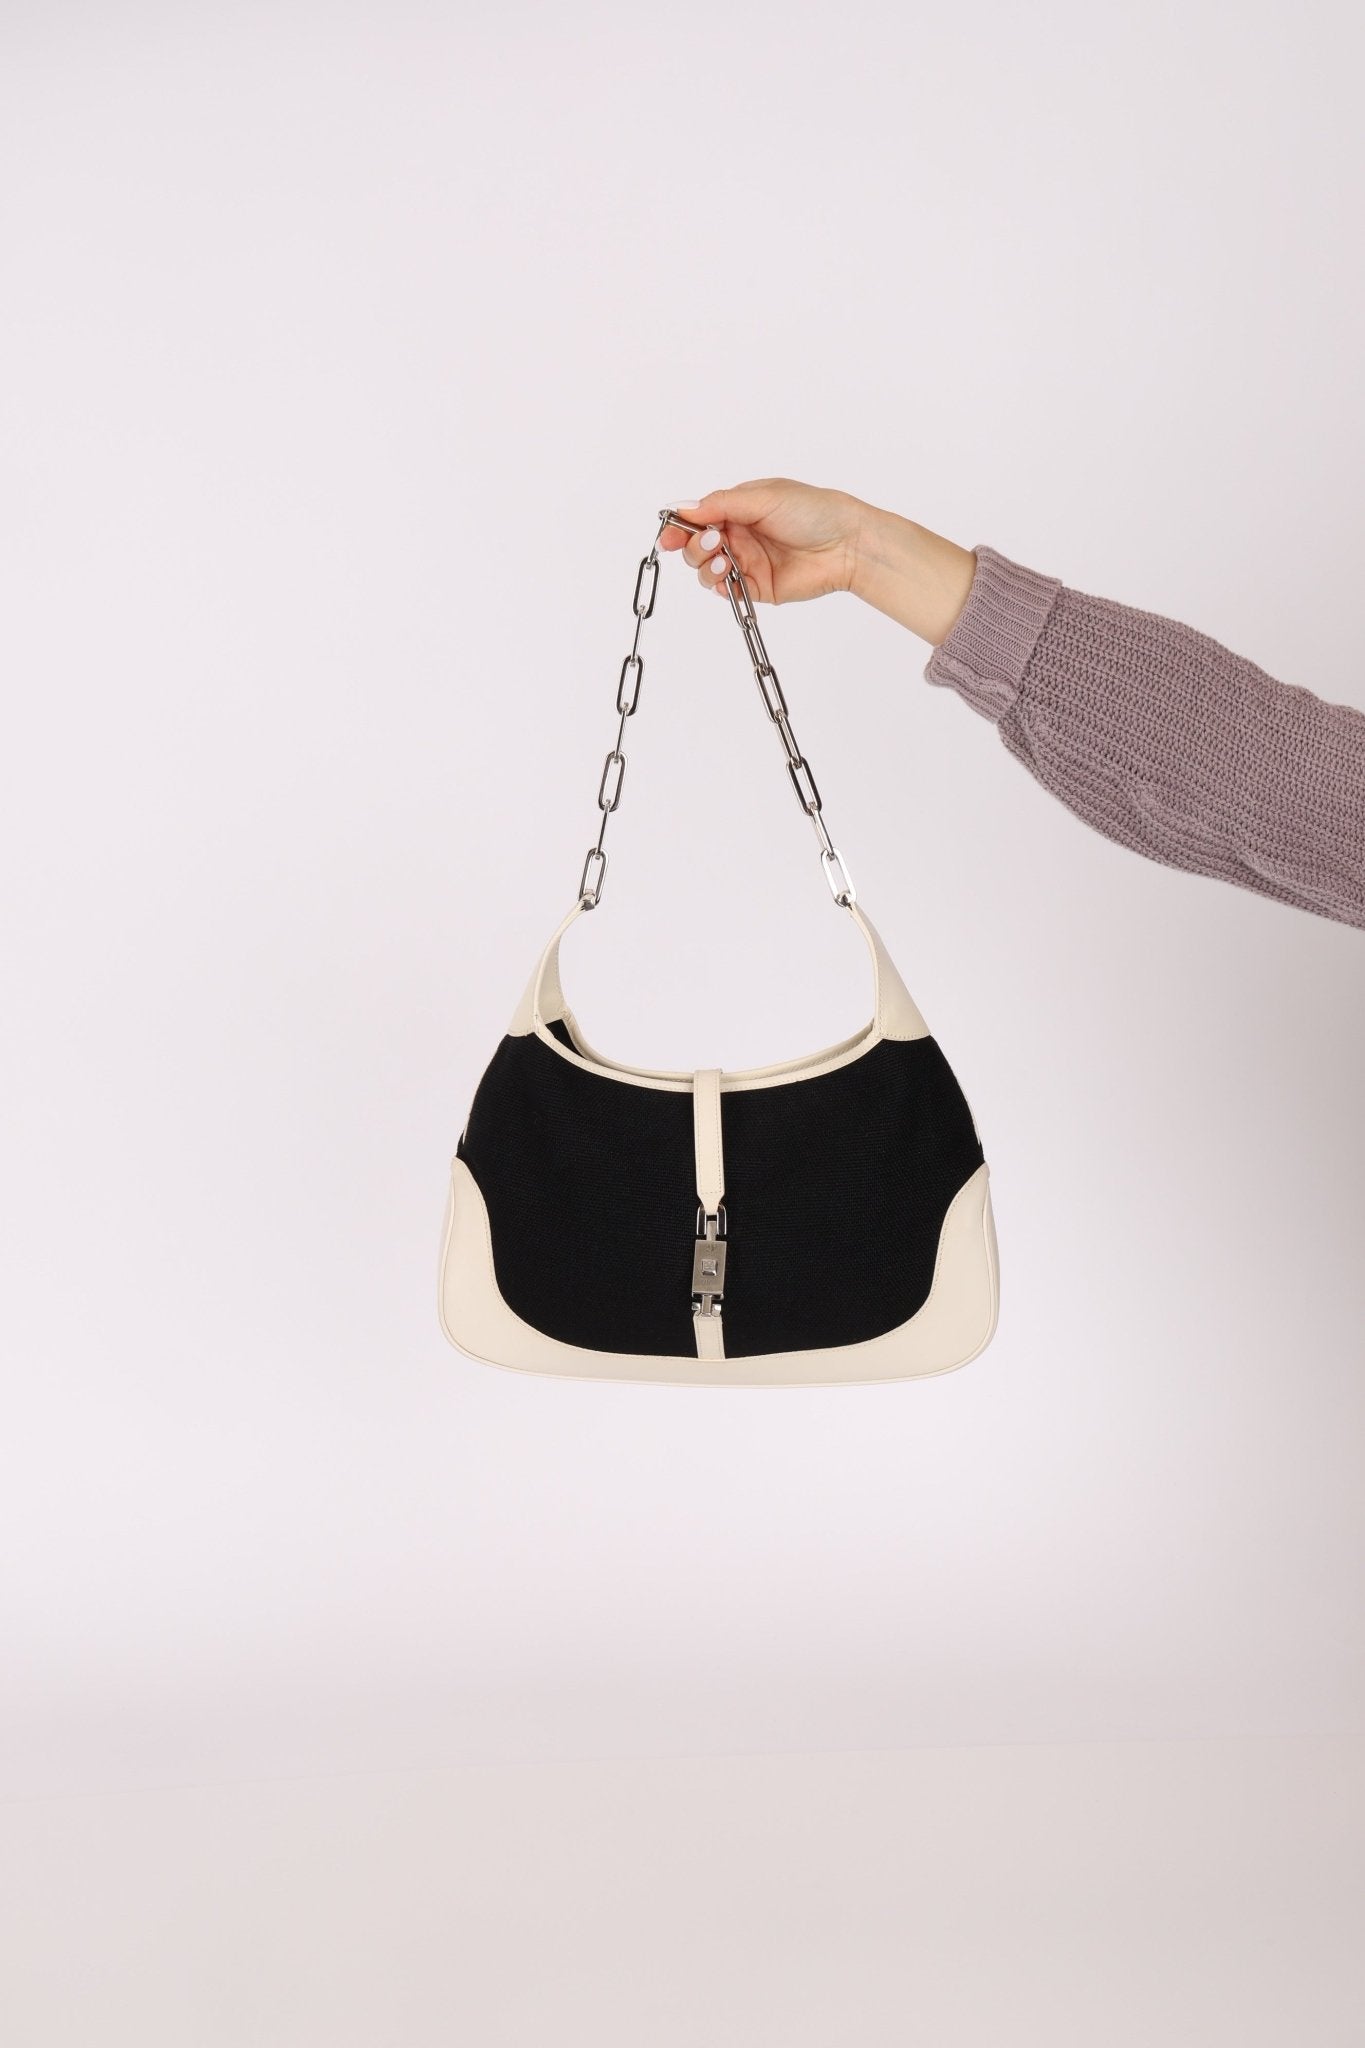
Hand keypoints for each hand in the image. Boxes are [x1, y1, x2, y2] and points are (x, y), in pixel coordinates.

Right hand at [657, 478, 865, 605]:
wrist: (846, 544)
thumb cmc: (812, 511)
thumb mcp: (762, 497)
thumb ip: (721, 504)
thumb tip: (684, 508)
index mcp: (738, 509)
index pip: (697, 518)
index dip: (678, 527)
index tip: (667, 535)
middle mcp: (739, 536)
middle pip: (696, 547)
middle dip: (693, 545)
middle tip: (712, 541)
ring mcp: (747, 563)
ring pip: (706, 570)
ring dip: (705, 565)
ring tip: (724, 558)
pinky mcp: (757, 588)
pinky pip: (726, 591)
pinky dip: (719, 585)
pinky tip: (728, 573)